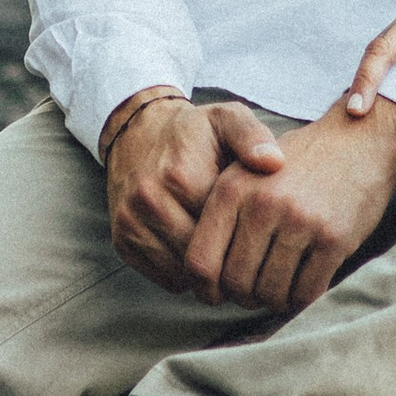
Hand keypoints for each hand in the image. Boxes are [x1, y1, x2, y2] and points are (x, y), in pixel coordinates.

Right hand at [102, 94, 282, 292]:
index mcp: (180, 176)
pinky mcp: (121, 239)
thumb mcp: (226, 118)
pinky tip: (199, 250)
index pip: (224, 228)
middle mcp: (148, 201)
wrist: (138, 131)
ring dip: (208, 268)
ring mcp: (131, 223)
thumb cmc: (193, 131)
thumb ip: (253, 137)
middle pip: (203, 255)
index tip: (261, 225)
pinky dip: (185, 273)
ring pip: (183, 273)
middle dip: (228, 254)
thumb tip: (274, 162)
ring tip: (225, 246)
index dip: (248, 232)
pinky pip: (163, 277)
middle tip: (248, 243)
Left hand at [182, 97, 395, 314]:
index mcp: (233, 188)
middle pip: (235, 283)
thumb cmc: (299, 162)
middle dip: (243, 297)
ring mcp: (299, 222)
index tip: (215, 295)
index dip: (203, 289)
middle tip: (254, 292)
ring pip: (270, 293)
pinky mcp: (333, 238)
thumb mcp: (250, 171)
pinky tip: (302, 285)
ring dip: (273, 300)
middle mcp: (262, 204)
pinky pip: (305, 292)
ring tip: (279, 288)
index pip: (200, 261)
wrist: (360, 140)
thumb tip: (201, 276)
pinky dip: (301, 298)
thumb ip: (224, 215)